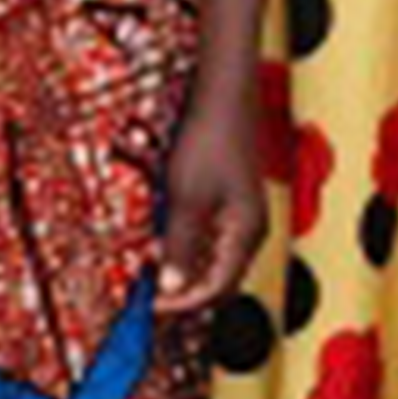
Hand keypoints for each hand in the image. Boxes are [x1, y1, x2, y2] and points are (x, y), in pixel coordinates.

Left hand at [154, 101, 264, 312]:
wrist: (224, 92)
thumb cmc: (210, 138)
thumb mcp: (186, 196)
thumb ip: (179, 245)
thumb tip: (171, 288)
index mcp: (246, 234)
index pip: (216, 288)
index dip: (182, 303)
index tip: (150, 306)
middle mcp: (249, 230)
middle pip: (218, 279)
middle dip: (183, 291)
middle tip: (148, 295)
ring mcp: (241, 214)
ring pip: (212, 259)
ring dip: (181, 269)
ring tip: (150, 266)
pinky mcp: (230, 199)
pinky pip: (209, 238)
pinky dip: (184, 246)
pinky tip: (161, 238)